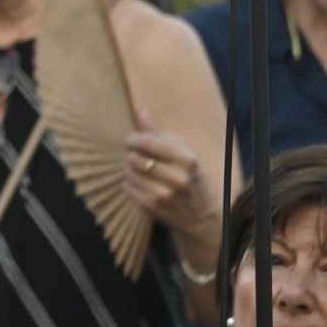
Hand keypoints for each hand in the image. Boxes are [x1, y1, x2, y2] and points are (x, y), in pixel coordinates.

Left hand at [124, 109, 215, 235]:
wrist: (200, 215)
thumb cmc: (190, 176)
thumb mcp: (182, 152)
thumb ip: (159, 133)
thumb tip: (140, 111)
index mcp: (187, 160)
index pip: (148, 142)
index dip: (134, 138)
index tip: (132, 139)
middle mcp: (177, 179)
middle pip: (134, 157)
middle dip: (131, 154)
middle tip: (135, 154)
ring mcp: (163, 195)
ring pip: (128, 172)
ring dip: (129, 168)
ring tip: (137, 168)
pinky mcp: (151, 207)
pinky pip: (126, 186)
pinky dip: (128, 182)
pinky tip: (139, 182)